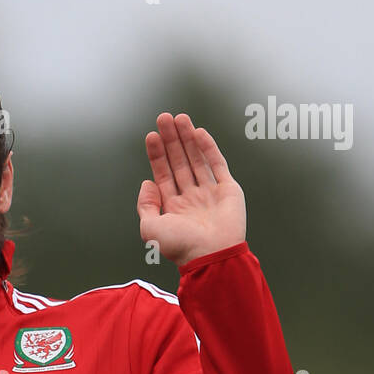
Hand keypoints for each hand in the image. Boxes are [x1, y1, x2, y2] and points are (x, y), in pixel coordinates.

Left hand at [136, 113, 245, 267]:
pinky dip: (208, 148)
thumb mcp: (151, 229)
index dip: (157, 155)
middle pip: (178, 163)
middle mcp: (191, 199)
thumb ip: (145, 206)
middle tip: (163, 118)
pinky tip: (198, 132)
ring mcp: (209, 194)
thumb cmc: (181, 247)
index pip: (163, 175)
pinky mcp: (228, 191)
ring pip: (196, 160)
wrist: (212, 255)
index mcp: (173, 209)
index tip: (151, 136)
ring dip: (187, 139)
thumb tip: (147, 183)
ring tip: (179, 118)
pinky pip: (217, 164)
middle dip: (171, 140)